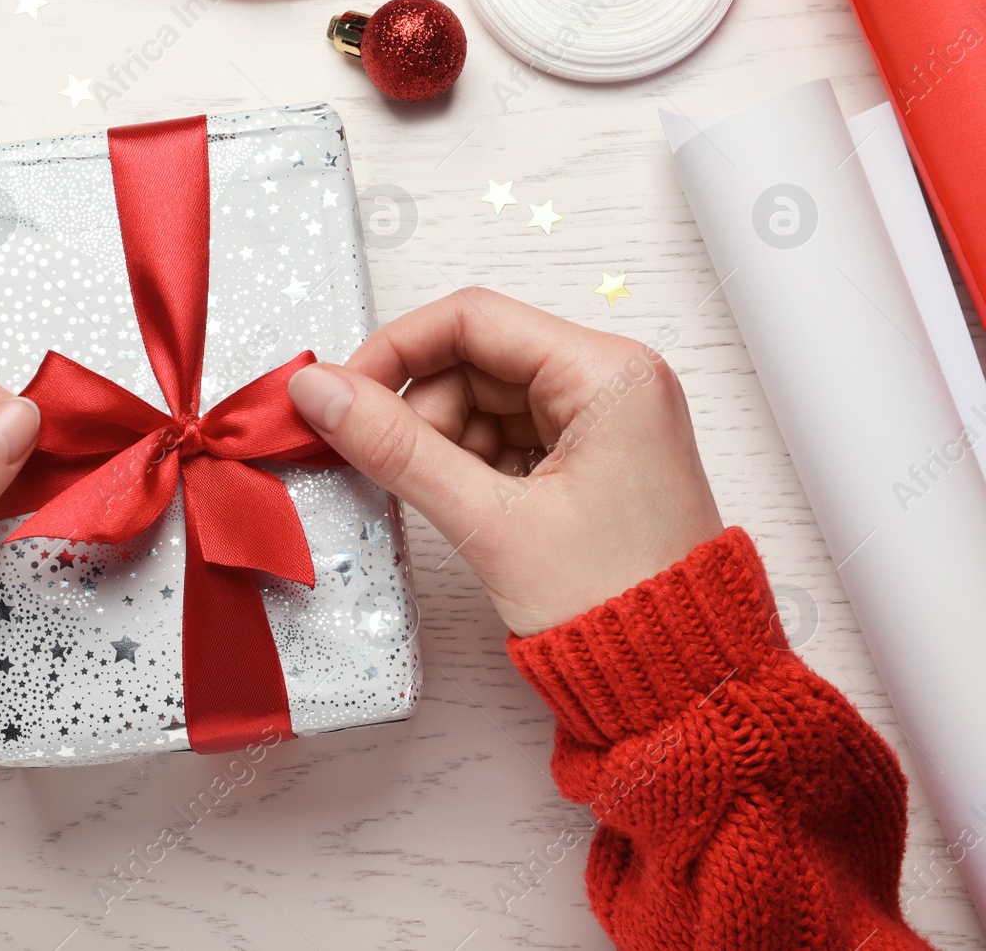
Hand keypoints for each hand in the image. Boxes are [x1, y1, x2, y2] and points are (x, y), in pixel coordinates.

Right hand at [288, 288, 722, 635]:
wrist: (679, 682)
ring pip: (486, 399)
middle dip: (423, 413)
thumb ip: (396, 449)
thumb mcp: (489, 522)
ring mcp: (606, 417)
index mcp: (608, 373)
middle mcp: (614, 380)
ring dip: (446, 445)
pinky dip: (474, 465)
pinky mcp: (595, 454)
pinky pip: (510, 434)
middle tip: (391, 468)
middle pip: (476, 359)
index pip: (473, 319)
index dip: (394, 351)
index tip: (342, 394)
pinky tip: (473, 509)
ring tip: (452, 507)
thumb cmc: (617, 606)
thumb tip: (321, 392)